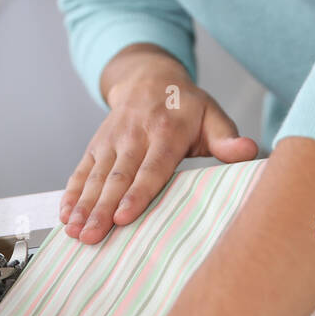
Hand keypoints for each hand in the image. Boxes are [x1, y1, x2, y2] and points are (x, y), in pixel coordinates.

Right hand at [59, 53, 257, 244]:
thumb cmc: (186, 106)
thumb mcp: (212, 115)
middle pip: (118, 177)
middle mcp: (135, 136)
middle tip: (92, 237)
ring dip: (84, 205)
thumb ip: (226, 138)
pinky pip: (82, 170)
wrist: (148, 78)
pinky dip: (72, 192)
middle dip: (103, 209)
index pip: (151, 168)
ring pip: (97, 176)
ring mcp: (112, 140)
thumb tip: (249, 151)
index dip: (137, 193)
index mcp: (166, 132)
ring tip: (75, 232)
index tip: (124, 217)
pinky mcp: (97, 145)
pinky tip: (65, 214)